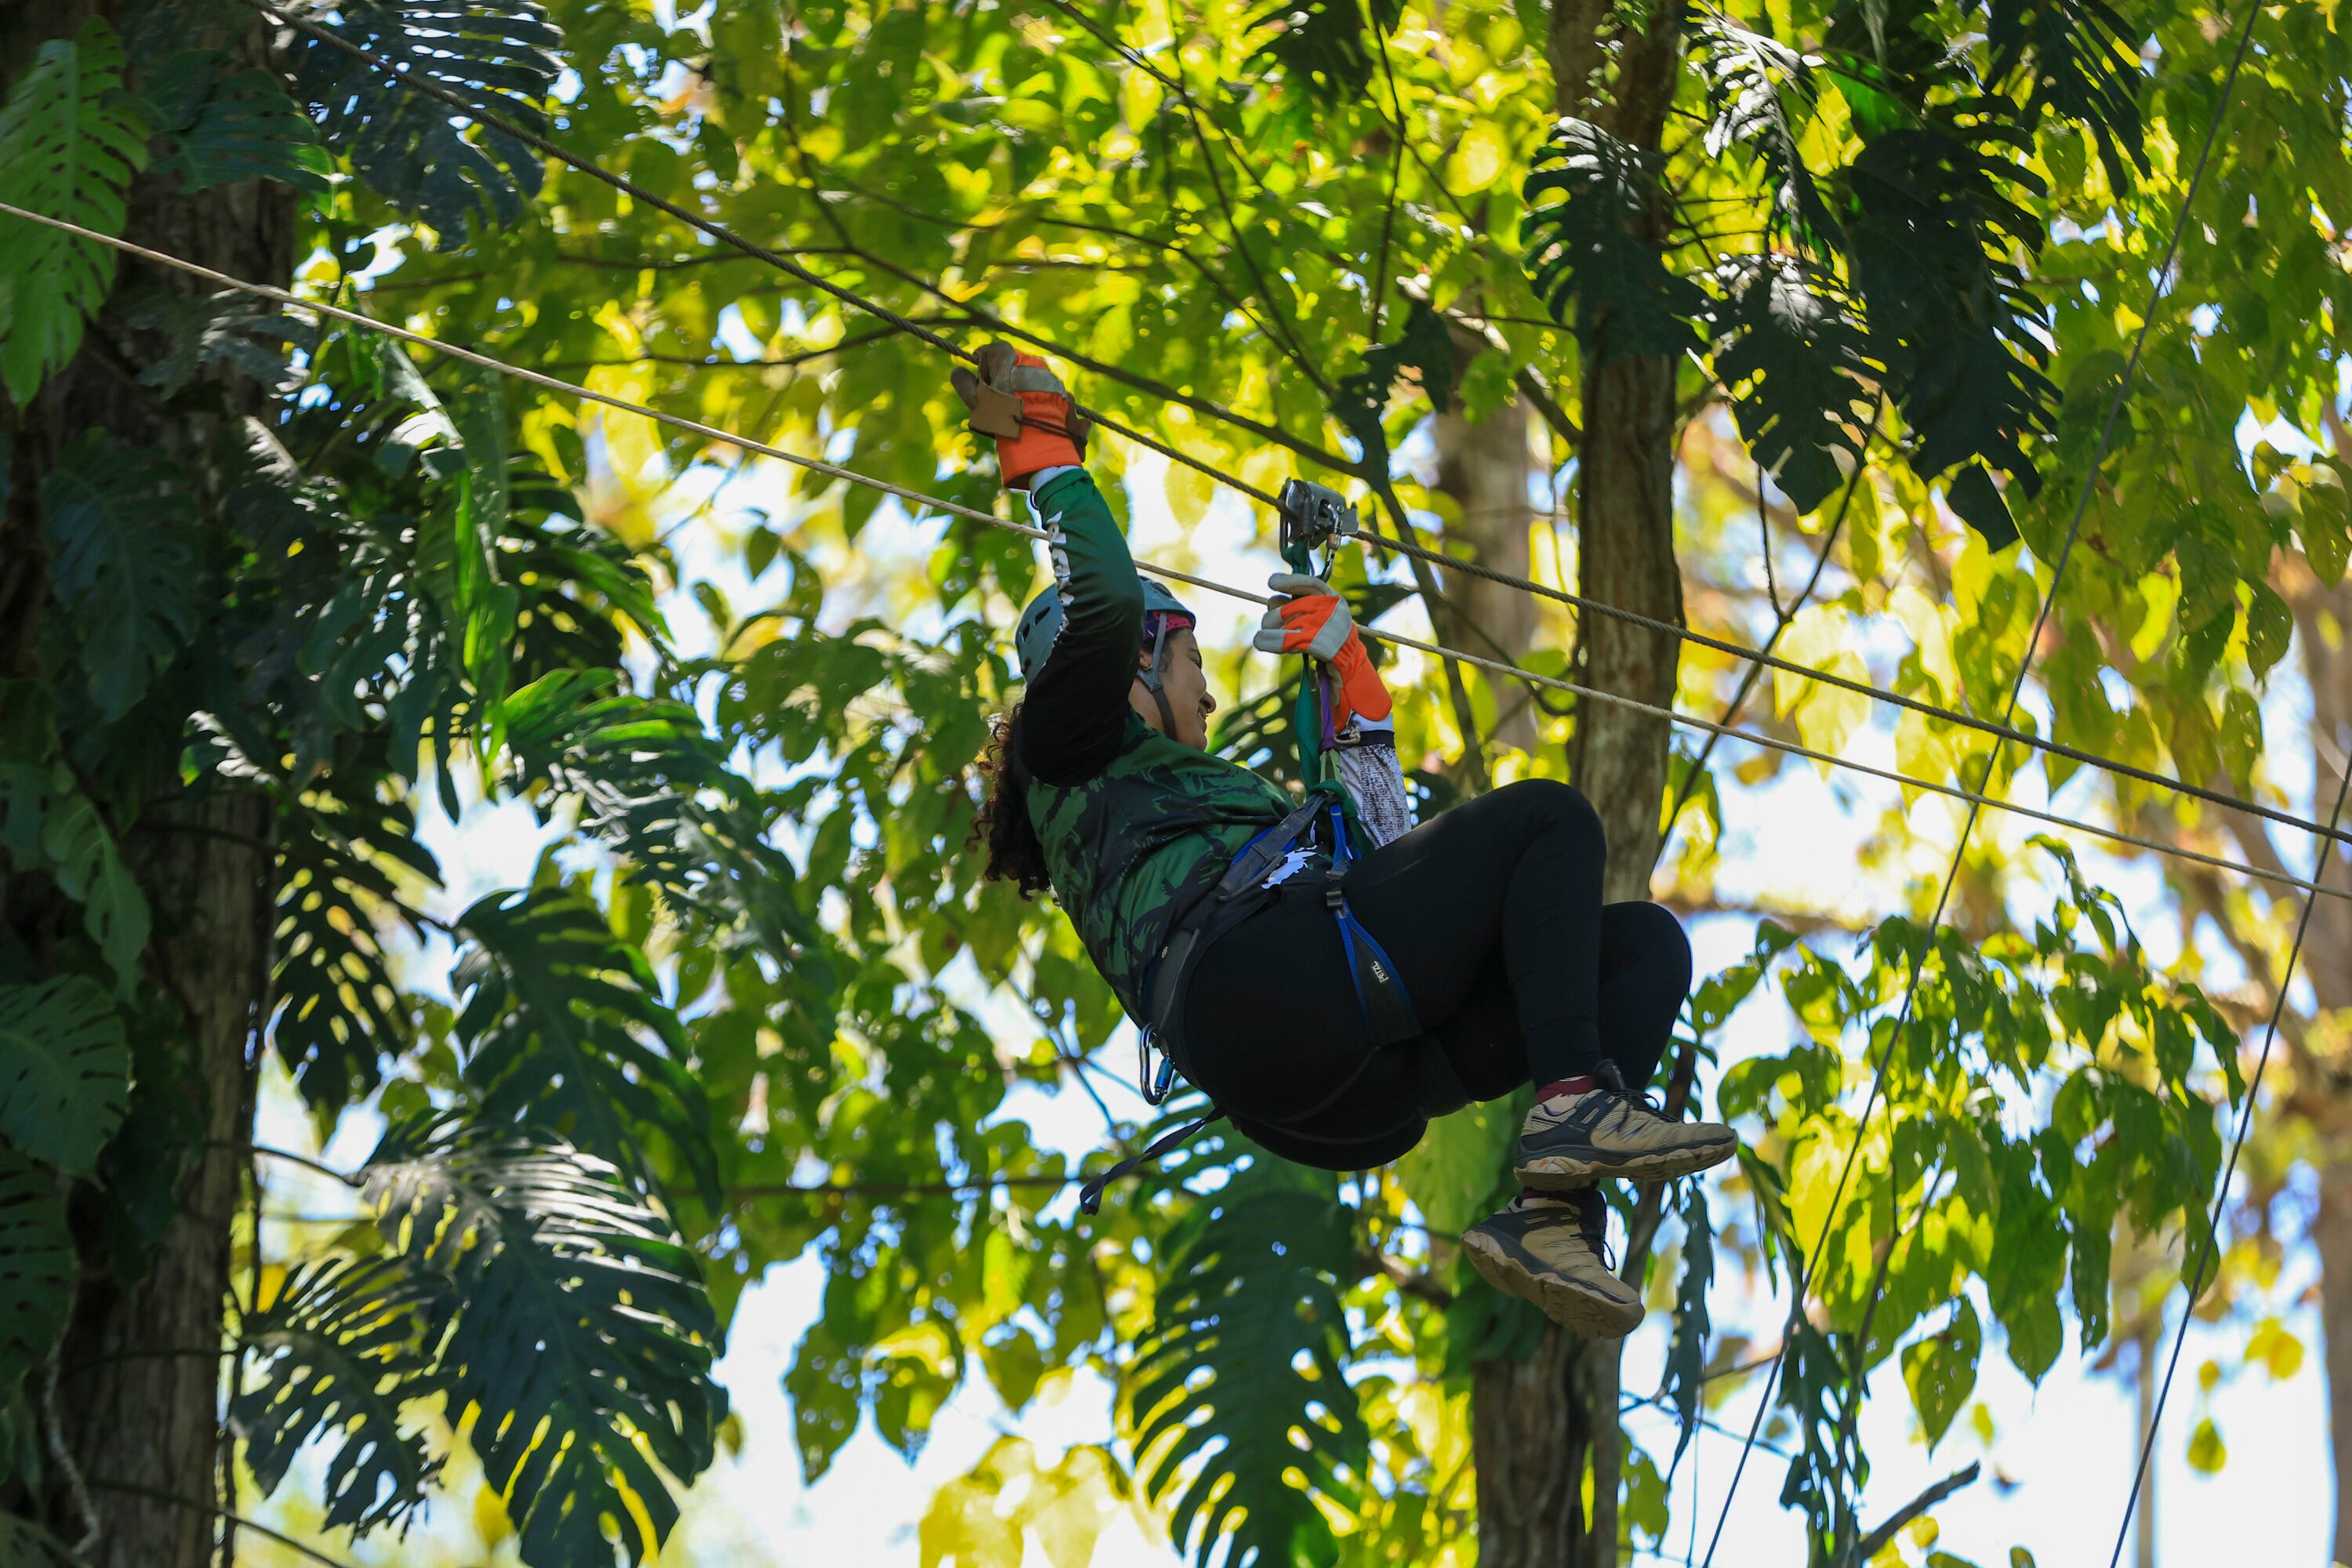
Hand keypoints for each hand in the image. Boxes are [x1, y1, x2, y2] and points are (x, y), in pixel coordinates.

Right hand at [950, 342, 1091, 487]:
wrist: (1038, 434)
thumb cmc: (1002, 415)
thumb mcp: (975, 399)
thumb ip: (962, 381)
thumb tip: (957, 371)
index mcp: (1007, 356)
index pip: (990, 351)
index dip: (983, 368)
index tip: (983, 385)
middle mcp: (1029, 358)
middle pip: (1010, 364)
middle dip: (1002, 378)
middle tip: (999, 401)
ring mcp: (1046, 371)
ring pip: (1026, 375)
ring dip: (1019, 387)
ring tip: (1016, 410)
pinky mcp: (1058, 386)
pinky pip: (1041, 386)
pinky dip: (1034, 395)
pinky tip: (1030, 412)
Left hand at [1252, 572, 1391, 725]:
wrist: (1349, 665)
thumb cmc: (1330, 639)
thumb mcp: (1320, 617)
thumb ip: (1300, 606)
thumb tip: (1271, 601)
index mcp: (1333, 600)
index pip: (1310, 583)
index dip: (1290, 582)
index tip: (1271, 583)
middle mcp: (1330, 609)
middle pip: (1290, 606)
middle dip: (1273, 617)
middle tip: (1268, 624)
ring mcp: (1324, 626)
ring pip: (1284, 623)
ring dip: (1270, 631)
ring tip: (1267, 638)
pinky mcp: (1316, 644)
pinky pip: (1285, 640)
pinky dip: (1269, 641)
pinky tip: (1261, 641)